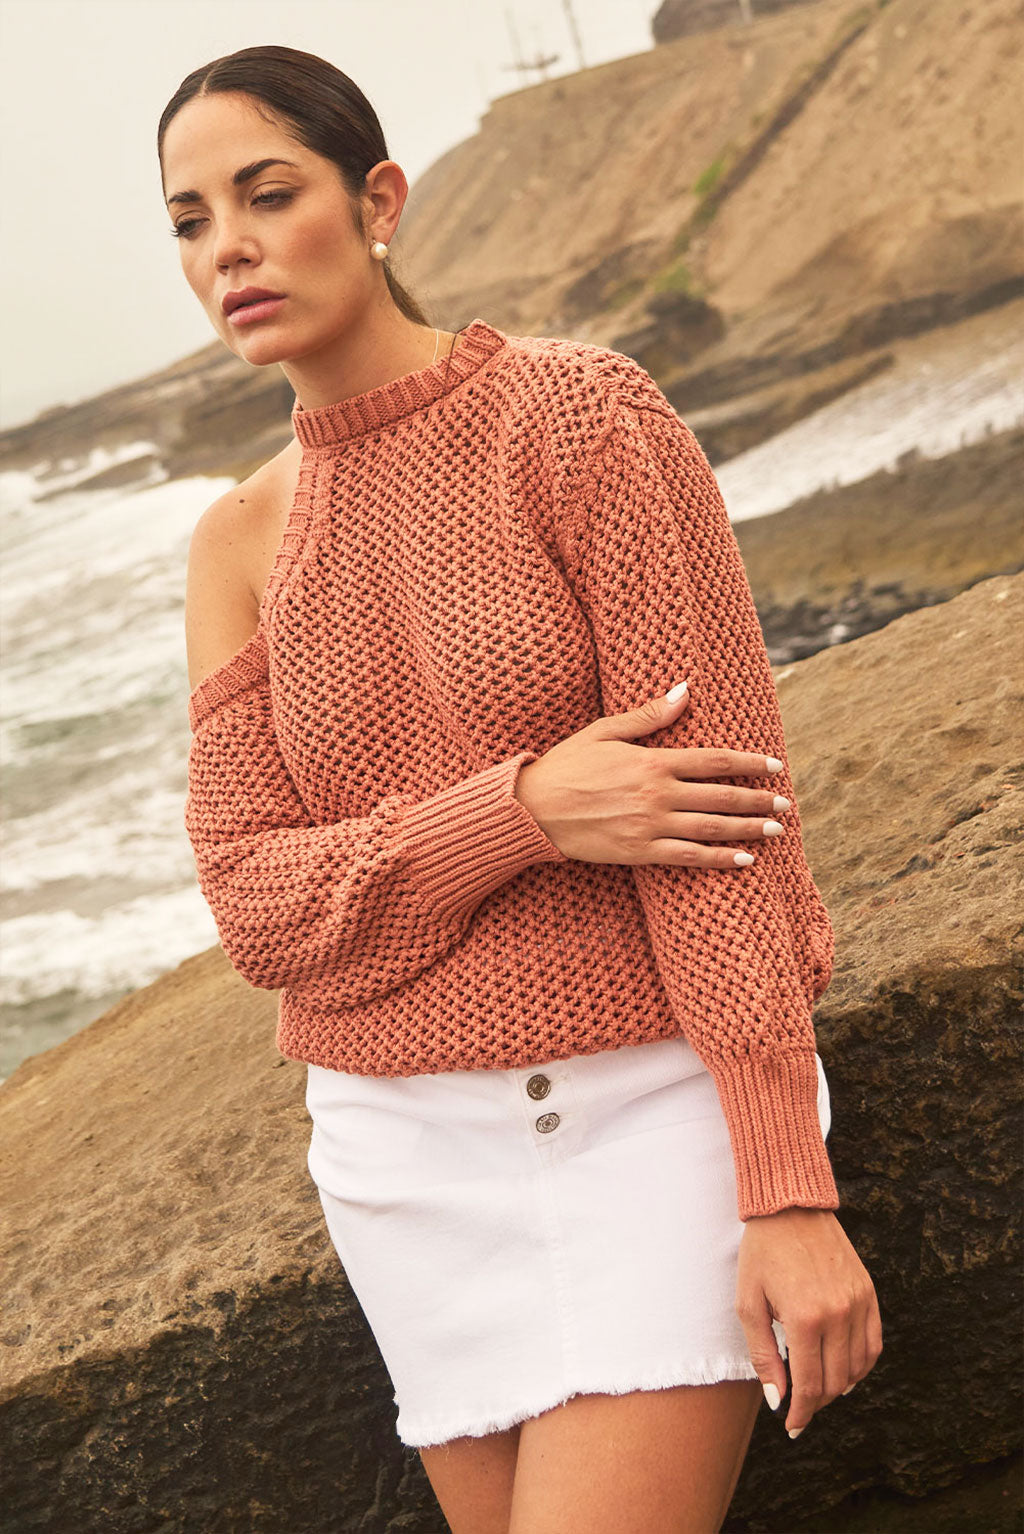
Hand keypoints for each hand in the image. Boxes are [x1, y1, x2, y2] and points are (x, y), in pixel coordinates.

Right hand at [514, 680, 791, 868]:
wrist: (533, 809)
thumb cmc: (565, 766)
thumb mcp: (604, 731)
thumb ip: (648, 716)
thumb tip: (685, 691)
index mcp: (653, 761)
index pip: (715, 761)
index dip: (750, 764)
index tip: (775, 767)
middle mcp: (658, 794)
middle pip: (722, 796)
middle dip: (758, 800)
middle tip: (784, 804)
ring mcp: (651, 825)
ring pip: (712, 827)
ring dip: (748, 829)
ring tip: (775, 830)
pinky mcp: (640, 851)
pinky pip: (689, 857)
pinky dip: (720, 859)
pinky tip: (744, 860)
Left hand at [736, 1207, 882, 1436]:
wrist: (789, 1206)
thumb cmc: (762, 1253)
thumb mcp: (749, 1303)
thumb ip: (763, 1355)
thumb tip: (777, 1399)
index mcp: (804, 1319)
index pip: (808, 1385)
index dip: (800, 1413)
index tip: (792, 1426)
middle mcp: (838, 1314)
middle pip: (834, 1382)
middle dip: (816, 1403)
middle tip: (800, 1409)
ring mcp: (858, 1303)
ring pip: (857, 1368)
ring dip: (839, 1387)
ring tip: (819, 1391)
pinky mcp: (869, 1292)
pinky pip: (873, 1344)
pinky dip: (862, 1365)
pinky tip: (845, 1371)